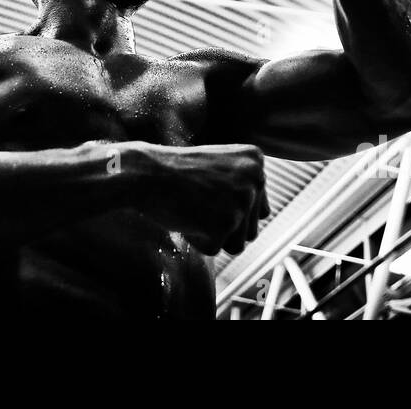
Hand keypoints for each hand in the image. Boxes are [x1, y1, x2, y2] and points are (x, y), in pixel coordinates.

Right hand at [128, 142, 269, 255]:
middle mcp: (255, 179)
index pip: (259, 208)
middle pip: (250, 229)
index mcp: (255, 161)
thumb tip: (266, 214)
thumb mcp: (219, 166)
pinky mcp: (224, 224)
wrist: (144, 172)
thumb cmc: (174, 171)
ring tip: (193, 208)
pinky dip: (196, 240)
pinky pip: (214, 249)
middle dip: (223, 225)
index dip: (229, 208)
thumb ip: (245, 185)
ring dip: (212, 235)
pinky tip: (185, 216)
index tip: (208, 192)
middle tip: (197, 201)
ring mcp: (241, 202)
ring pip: (236, 244)